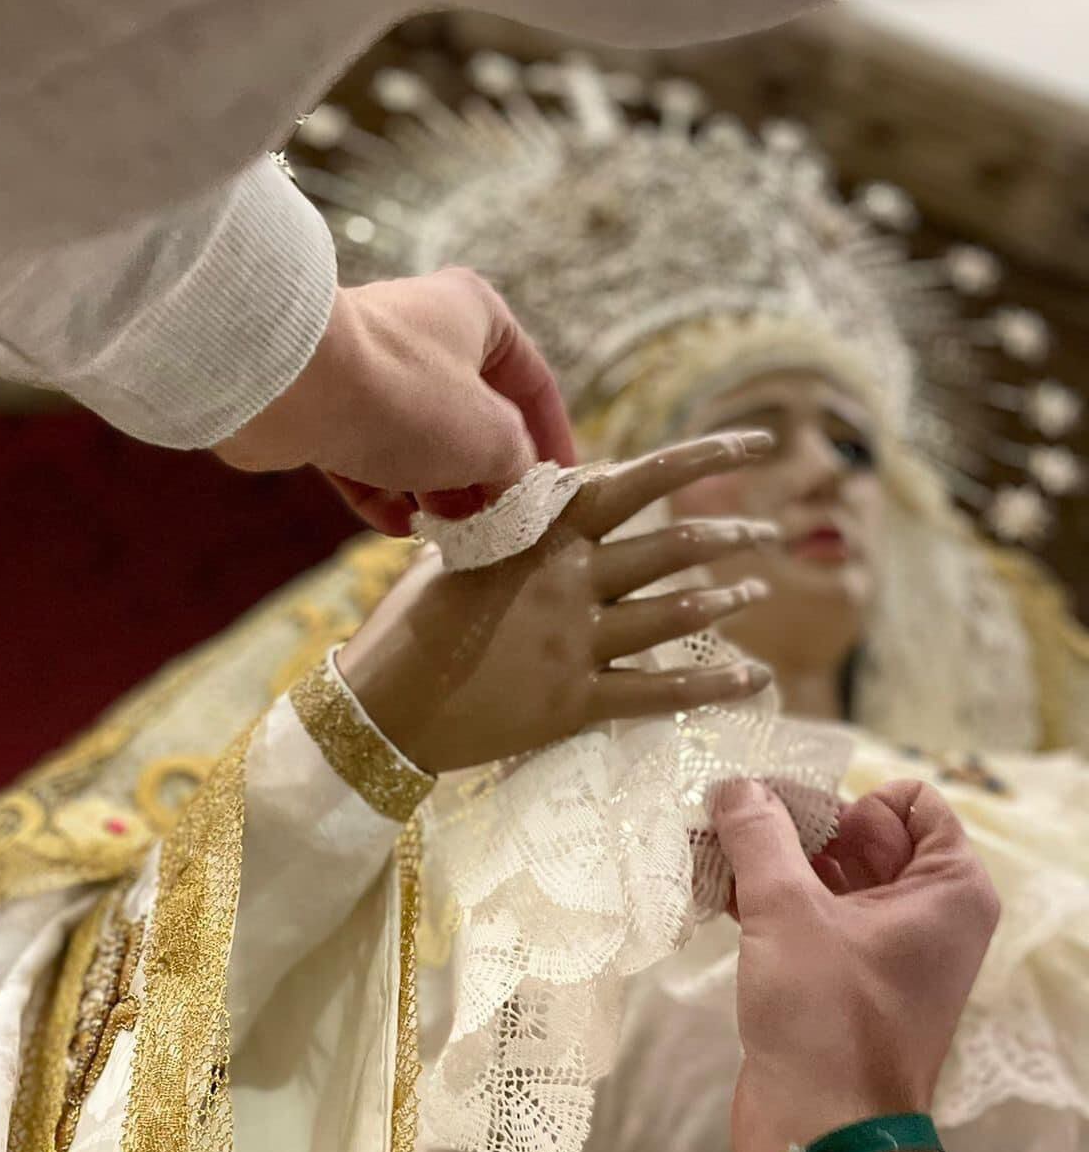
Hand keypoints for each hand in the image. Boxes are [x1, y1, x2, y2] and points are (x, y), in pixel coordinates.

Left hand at [212, 270, 574, 531]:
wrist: (287, 384)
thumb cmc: (404, 395)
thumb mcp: (489, 438)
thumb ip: (516, 464)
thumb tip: (516, 487)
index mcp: (474, 314)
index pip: (532, 381)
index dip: (552, 440)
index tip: (558, 490)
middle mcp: (421, 331)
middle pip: (470, 413)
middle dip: (485, 474)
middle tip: (498, 523)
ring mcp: (367, 367)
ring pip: (415, 438)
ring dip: (435, 489)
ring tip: (451, 532)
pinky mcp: (321, 404)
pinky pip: (363, 455)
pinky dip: (383, 491)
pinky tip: (399, 527)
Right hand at [336, 432, 779, 771]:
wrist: (383, 705)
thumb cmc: (413, 621)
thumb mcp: (463, 549)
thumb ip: (525, 522)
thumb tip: (575, 488)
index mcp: (542, 533)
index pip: (639, 481)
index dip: (704, 458)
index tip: (757, 446)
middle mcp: (570, 582)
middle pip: (674, 548)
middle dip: (731, 536)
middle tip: (767, 533)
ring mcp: (576, 644)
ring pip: (675, 614)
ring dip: (727, 599)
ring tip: (757, 589)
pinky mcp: (574, 703)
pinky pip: (659, 692)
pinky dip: (712, 684)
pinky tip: (752, 676)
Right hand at [712, 778, 1001, 1151]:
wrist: (823, 1134)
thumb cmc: (828, 1020)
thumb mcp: (787, 911)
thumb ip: (759, 836)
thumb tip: (736, 785)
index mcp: (947, 890)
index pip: (910, 802)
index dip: (846, 795)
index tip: (784, 807)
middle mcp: (926, 916)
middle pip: (862, 835)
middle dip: (796, 822)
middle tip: (730, 817)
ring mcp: (883, 952)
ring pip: (826, 878)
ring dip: (771, 862)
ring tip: (708, 846)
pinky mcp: (840, 983)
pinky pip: (807, 920)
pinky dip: (765, 902)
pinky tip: (711, 889)